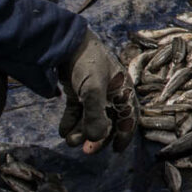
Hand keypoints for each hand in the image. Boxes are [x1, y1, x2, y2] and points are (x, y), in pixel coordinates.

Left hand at [57, 31, 132, 152]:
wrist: (64, 42)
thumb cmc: (86, 62)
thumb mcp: (93, 88)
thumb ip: (95, 115)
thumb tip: (94, 139)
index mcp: (122, 89)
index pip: (128, 116)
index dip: (124, 134)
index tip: (116, 150)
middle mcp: (110, 92)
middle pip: (108, 121)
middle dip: (97, 137)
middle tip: (86, 150)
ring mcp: (92, 91)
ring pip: (90, 118)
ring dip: (81, 131)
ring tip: (70, 140)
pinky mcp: (77, 90)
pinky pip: (76, 111)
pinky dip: (70, 122)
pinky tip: (63, 131)